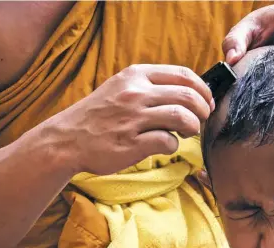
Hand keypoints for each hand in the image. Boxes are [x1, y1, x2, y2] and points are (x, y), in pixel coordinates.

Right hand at [51, 64, 213, 175]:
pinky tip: (165, 146)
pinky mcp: (132, 143)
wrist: (67, 139)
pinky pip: (168, 142)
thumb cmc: (99, 116)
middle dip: (202, 110)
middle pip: (187, 95)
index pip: (183, 74)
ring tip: (185, 133)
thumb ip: (150, 86)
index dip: (202, 89)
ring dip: (192, 127)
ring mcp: (133, 118)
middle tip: (201, 120)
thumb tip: (188, 93)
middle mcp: (135, 93)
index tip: (206, 101)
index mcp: (135, 75)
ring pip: (182, 118)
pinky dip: (173, 146)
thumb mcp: (121, 88)